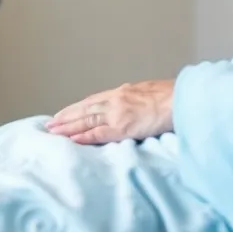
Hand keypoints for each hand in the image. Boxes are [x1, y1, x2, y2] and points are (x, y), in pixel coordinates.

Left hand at [46, 80, 174, 144]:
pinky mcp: (122, 126)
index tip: (66, 113)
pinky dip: (83, 136)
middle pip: (85, 109)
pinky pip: (98, 133)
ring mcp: (117, 112)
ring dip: (68, 126)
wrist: (182, 99)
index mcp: (123, 91)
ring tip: (53, 131)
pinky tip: (71, 139)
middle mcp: (116, 99)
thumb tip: (136, 105)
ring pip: (86, 120)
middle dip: (66, 116)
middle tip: (50, 123)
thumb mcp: (151, 92)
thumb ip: (138, 99)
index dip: (78, 108)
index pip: (94, 101)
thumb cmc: (173, 96)